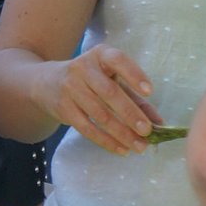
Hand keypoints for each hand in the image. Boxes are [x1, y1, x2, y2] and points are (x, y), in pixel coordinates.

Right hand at [47, 45, 162, 154]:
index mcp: (100, 55)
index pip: (117, 60)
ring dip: (121, 133)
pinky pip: (87, 128)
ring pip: (99, 114)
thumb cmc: (90, 80)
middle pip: (109, 92)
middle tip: (147, 131)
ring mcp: (71, 88)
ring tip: (139, 146)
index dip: (133, 74)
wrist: (46, 82)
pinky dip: (106, 141)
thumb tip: (159, 122)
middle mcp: (83, 68)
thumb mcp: (111, 79)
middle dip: (130, 114)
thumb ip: (136, 98)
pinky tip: (121, 149)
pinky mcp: (64, 109)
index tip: (150, 91)